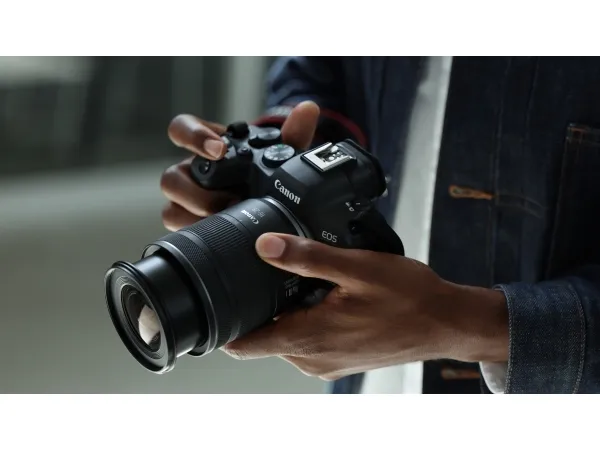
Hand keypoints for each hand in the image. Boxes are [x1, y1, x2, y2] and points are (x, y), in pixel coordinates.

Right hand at [160, 101, 320, 230]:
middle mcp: (191, 172)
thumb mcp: (281, 155)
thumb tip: (308, 109)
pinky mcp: (188, 223)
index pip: (182, 128)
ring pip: (170, 208)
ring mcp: (187, 200)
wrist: (267, 203)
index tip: (218, 150)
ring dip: (196, 217)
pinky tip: (219, 237)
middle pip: (171, 178)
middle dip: (197, 193)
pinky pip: (177, 230)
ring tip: (226, 221)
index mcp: (208, 146)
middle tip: (229, 201)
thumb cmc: (266, 173)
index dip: (193, 137)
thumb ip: (293, 134)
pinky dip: (195, 233)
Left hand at [223, 233, 508, 380]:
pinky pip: (308, 342)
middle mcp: (313, 358)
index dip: (224, 326)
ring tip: (298, 281)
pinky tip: (323, 296)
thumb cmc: (409, 297)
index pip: (245, 345)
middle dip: (258, 308)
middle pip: (264, 337)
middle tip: (264, 273)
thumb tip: (265, 245)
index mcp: (310, 337)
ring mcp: (327, 363)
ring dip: (285, 312)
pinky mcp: (340, 361)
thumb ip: (307, 256)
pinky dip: (306, 321)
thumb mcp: (356, 267)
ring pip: (286, 338)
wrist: (446, 323)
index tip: (216, 302)